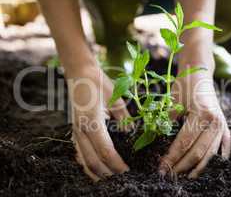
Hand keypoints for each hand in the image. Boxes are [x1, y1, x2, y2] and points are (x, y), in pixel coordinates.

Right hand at [66, 64, 129, 180]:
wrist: (79, 73)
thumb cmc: (99, 83)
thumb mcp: (116, 99)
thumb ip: (124, 119)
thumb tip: (131, 135)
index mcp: (92, 122)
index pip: (105, 151)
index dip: (117, 165)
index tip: (129, 172)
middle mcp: (80, 130)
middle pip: (93, 161)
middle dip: (108, 174)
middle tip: (123, 180)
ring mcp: (75, 131)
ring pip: (83, 161)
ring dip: (96, 173)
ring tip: (109, 180)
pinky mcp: (74, 130)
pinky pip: (79, 153)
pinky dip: (88, 164)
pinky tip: (96, 169)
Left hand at [159, 72, 230, 178]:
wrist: (200, 72)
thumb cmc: (184, 85)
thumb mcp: (173, 101)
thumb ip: (165, 122)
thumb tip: (154, 142)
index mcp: (201, 114)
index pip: (184, 143)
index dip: (172, 158)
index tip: (161, 168)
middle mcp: (214, 121)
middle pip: (198, 152)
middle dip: (182, 166)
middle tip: (170, 175)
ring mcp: (221, 124)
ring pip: (210, 153)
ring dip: (198, 167)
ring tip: (187, 177)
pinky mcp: (224, 124)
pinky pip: (225, 145)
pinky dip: (219, 157)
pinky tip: (213, 166)